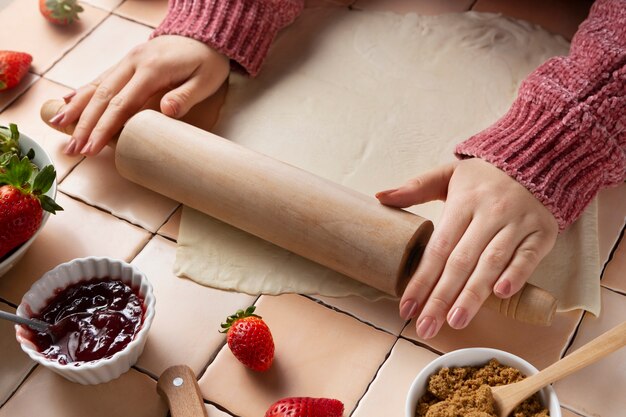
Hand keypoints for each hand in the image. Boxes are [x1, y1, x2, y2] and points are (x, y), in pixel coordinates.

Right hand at [50, 35, 229, 155]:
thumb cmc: (207, 63)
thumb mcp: (206, 80)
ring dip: (77, 108)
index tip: (92, 147)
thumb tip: (166, 111)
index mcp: (152, 70)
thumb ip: (186, 96)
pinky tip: (67, 102)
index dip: (105, 127)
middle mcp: (133, 62)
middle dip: (85, 124)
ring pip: (97, 85)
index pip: (122, 103)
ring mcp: (127, 60)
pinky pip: (101, 78)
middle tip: (72, 149)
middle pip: (102, 96)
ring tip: (59, 127)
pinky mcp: (127, 62)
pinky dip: (83, 90)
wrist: (204, 36)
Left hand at [376, 158, 557, 338]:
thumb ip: (415, 187)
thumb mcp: (448, 174)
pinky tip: (501, 294)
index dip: (421, 279)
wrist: (536, 160)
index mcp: (463, 203)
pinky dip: (516, 275)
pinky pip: (528, 257)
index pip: (438, 248)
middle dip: (441, 297)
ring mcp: (517, 224)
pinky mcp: (541, 233)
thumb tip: (379, 197)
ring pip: (492, 263)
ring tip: (456, 321)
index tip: (406, 307)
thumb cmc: (484, 175)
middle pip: (461, 262)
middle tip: (426, 326)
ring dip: (473, 294)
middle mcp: (489, 214)